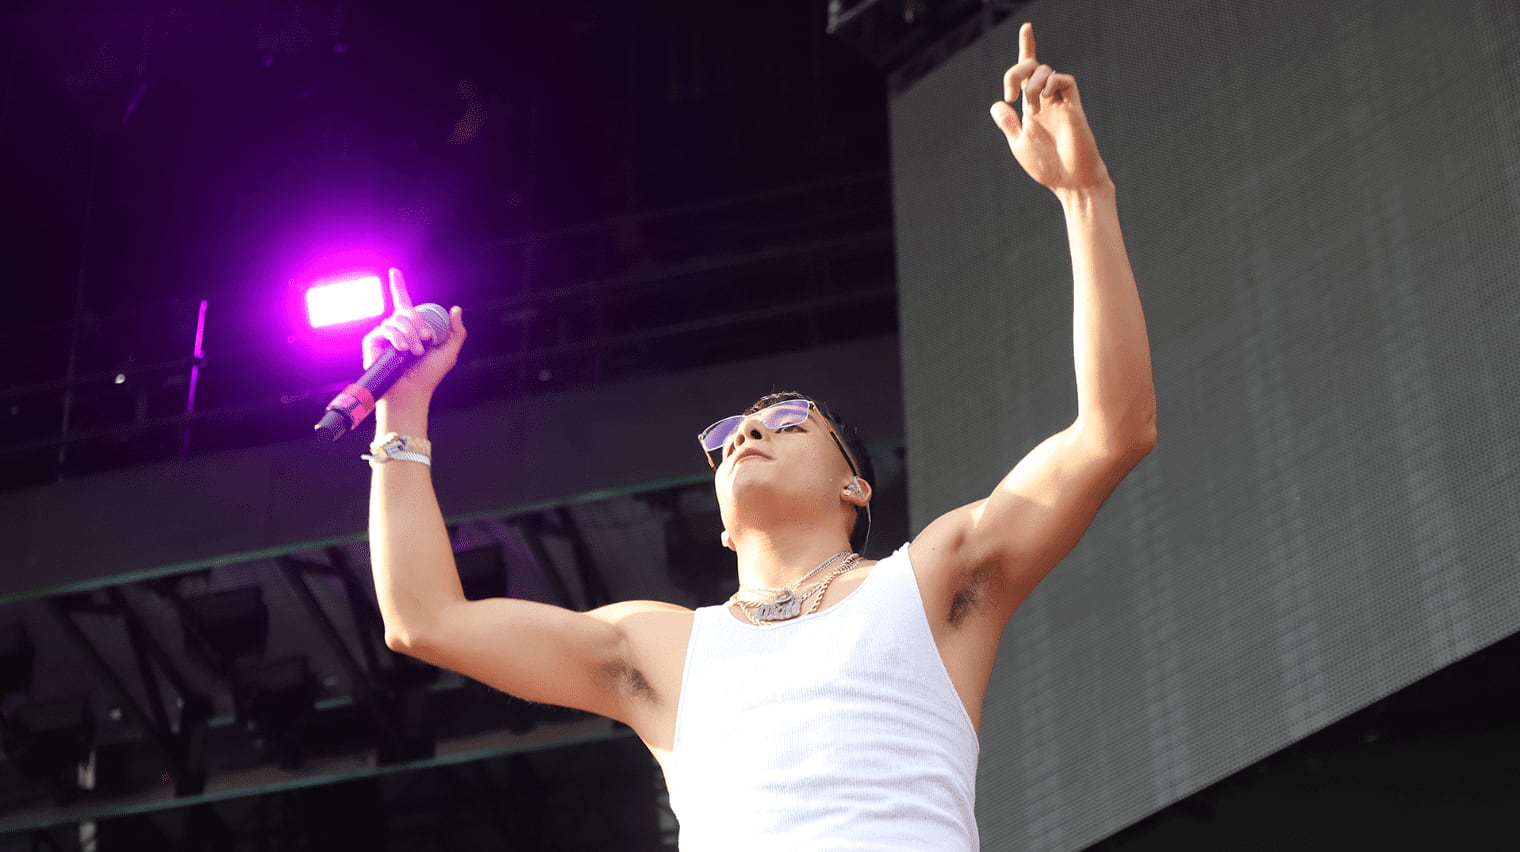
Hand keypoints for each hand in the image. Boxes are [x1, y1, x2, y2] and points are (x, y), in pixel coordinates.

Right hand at [361, 268, 466, 411]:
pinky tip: (401, 350)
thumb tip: (456, 309)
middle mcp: (396, 329)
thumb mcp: (449, 351)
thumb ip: (456, 331)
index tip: (394, 271)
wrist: (411, 392)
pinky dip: (397, 338)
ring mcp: (383, 335)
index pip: (403, 302)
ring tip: (415, 353)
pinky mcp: (372, 342)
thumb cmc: (429, 375)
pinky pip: (384, 328)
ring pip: (397, 320)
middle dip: (420, 325)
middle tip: (427, 342)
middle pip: (406, 311)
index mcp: (412, 328)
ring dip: (410, 336)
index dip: (398, 286)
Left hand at [989, 24, 1109, 194]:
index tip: (1026, 27)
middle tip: (1010, 94)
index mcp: (1032, 107)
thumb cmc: (1048, 167)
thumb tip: (997, 104)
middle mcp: (1046, 100)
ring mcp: (1061, 102)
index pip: (1027, 73)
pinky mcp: (1074, 106)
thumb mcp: (1020, 144)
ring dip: (1031, 86)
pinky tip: (1044, 99)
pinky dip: (1050, 83)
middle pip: (1033, 66)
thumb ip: (1009, 124)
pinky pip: (1064, 80)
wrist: (1072, 181)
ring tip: (1031, 110)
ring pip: (1045, 72)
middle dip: (1016, 70)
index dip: (1027, 48)